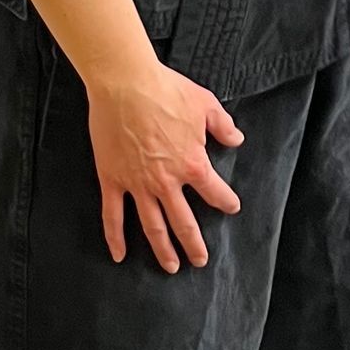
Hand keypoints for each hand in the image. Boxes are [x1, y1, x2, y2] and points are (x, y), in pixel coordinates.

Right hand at [87, 59, 242, 271]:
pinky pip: (113, 214)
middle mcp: (167, 181)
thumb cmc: (165, 90)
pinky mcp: (113, 179)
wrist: (124, 83)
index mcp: (192, 164)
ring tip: (171, 266)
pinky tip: (120, 255)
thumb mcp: (204, 104)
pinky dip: (115, 237)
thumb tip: (237, 139)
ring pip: (152, 225)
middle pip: (183, 222)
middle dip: (194, 244)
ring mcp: (138, 183)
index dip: (226, 202)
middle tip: (199, 260)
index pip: (215, 193)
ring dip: (163, 249)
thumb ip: (223, 125)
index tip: (231, 207)